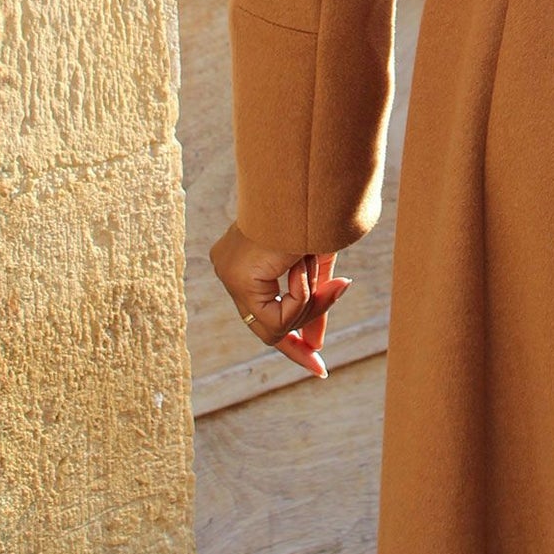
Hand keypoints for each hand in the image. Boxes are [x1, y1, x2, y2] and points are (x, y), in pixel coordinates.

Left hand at [209, 224, 353, 378]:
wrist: (313, 189)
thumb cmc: (318, 216)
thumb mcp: (317, 269)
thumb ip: (313, 304)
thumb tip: (316, 346)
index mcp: (247, 260)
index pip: (264, 311)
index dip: (292, 338)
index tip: (315, 358)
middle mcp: (231, 269)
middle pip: (265, 327)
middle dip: (296, 344)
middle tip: (320, 363)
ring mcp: (230, 274)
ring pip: (273, 327)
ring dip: (308, 305)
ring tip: (322, 273)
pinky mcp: (238, 279)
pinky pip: (275, 318)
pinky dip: (301, 297)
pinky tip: (302, 264)